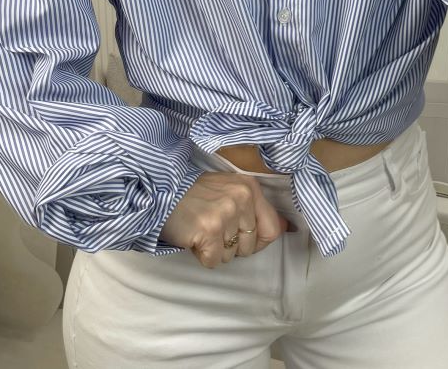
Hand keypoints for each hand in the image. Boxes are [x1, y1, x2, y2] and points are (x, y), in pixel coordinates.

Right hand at [159, 171, 293, 268]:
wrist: (160, 191)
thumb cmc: (194, 194)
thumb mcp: (229, 190)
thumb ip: (254, 207)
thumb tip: (286, 227)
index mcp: (249, 188)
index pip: (271, 229)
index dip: (257, 241)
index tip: (240, 237)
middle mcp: (241, 198)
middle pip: (250, 246)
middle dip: (231, 245)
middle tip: (212, 228)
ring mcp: (226, 214)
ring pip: (231, 255)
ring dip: (215, 249)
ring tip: (201, 229)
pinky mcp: (209, 231)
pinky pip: (214, 261)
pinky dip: (202, 255)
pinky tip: (193, 237)